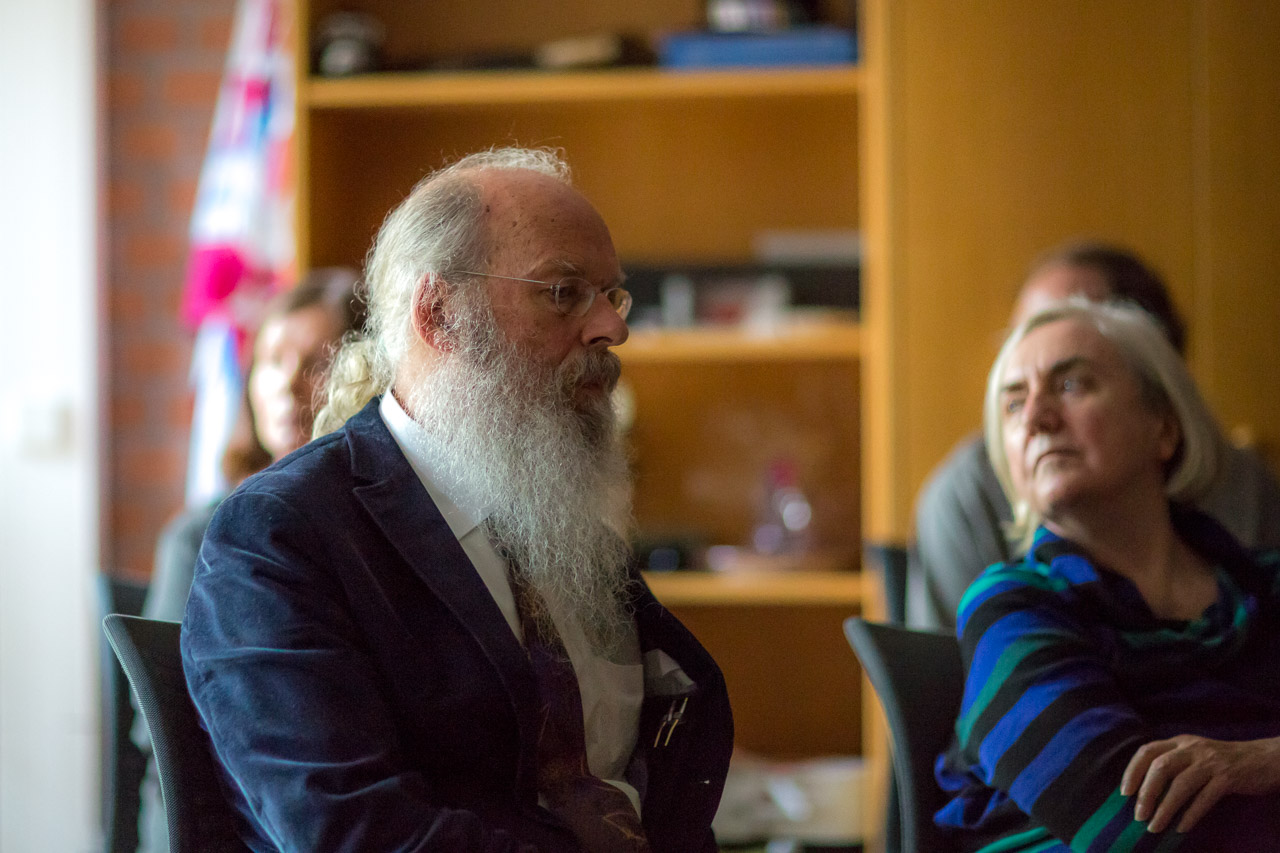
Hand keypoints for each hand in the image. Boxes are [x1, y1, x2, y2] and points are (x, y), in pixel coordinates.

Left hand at [1121, 735, 1279, 832]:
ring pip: (1181, 785)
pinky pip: (1205, 798)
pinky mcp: (1228, 777)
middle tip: (1138, 816)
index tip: (1124, 793)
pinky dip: (1191, 814)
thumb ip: (1173, 763)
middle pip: (1160, 768)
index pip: (1147, 751)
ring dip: (1165, 808)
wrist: (1262, 759)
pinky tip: (1181, 828)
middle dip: (1146, 793)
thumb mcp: (1194, 754)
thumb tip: (1144, 791)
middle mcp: (1192, 748)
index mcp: (1179, 741)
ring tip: (1154, 827)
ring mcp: (1210, 762)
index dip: (1132, 771)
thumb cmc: (1221, 761)